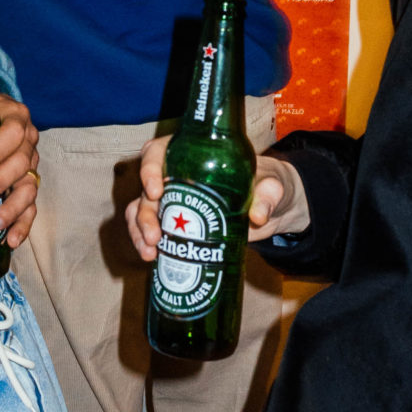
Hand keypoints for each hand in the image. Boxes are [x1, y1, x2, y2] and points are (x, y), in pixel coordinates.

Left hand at [0, 90, 40, 247]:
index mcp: (14, 116)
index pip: (12, 134)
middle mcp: (28, 140)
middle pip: (20, 165)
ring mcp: (31, 163)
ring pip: (29, 189)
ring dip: (11, 210)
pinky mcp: (28, 183)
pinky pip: (31, 205)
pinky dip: (23, 224)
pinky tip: (10, 241)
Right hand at [124, 136, 308, 261]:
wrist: (272, 208)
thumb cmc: (267, 183)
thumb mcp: (271, 184)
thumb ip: (267, 194)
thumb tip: (257, 216)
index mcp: (192, 156)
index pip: (158, 153)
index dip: (149, 169)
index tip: (156, 190)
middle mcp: (175, 177)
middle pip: (145, 189)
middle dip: (145, 215)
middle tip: (156, 236)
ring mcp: (173, 202)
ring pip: (141, 212)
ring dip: (139, 232)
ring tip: (151, 252)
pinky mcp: (177, 225)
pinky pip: (150, 231)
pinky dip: (145, 244)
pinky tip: (152, 258)